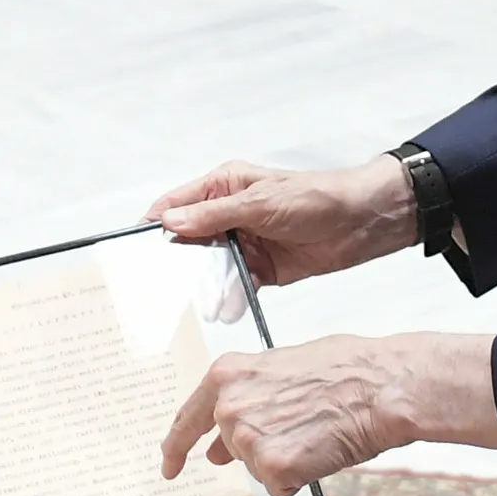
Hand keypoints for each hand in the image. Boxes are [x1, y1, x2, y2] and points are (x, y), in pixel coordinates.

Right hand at [150, 156, 420, 284]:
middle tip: (152, 285)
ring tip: (184, 303)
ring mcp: (245, 243)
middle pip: (188, 240)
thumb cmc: (317, 197)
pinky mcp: (262, 269)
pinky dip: (228, 296)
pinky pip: (235, 285)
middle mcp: (229, 215)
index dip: (153, 225)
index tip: (132, 250)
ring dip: (201, 283)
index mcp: (224, 187)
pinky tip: (220, 308)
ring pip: (209, 266)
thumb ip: (214, 215)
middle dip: (173, 261)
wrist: (364, 222)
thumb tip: (170, 222)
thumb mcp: (261, 204)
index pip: (176, 205)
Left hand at [159, 329, 496, 495]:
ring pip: (258, 469)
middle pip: (232, 448)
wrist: (381, 387)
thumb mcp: (282, 372)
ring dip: (284, 460)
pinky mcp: (271, 466)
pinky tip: (321, 451)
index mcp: (228, 375)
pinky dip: (300, 478)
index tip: (169, 466)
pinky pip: (279, 487)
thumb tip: (220, 446)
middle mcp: (229, 407)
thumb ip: (247, 400)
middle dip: (257, 450)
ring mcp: (247, 439)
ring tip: (317, 432)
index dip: (176, 447)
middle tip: (296, 438)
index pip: (188, 420)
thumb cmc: (346, 370)